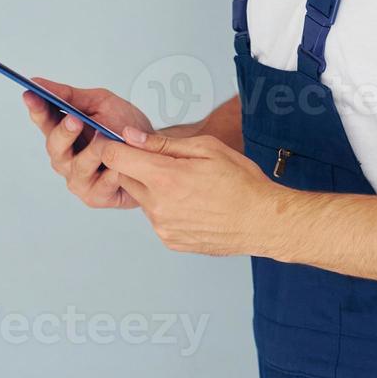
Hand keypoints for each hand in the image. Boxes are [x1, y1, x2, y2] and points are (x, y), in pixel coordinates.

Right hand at [23, 79, 154, 209]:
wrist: (154, 152)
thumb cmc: (125, 128)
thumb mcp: (101, 103)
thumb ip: (71, 95)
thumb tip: (39, 83)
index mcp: (63, 133)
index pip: (44, 120)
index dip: (36, 108)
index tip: (31, 94)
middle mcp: (66, 158)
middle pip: (55, 146)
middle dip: (64, 132)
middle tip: (74, 119)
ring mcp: (78, 178)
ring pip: (79, 166)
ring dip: (95, 151)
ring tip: (108, 139)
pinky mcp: (95, 196)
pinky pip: (101, 184)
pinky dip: (112, 173)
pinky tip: (119, 165)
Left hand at [101, 128, 280, 255]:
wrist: (262, 221)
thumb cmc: (242, 182)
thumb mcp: (206, 148)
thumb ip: (163, 143)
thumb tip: (131, 136)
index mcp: (164, 178)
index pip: (114, 157)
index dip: (115, 144)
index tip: (123, 141)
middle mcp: (157, 206)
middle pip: (125, 178)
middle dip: (137, 166)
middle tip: (168, 162)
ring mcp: (162, 227)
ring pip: (141, 199)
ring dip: (153, 188)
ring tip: (187, 185)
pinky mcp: (170, 241)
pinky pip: (156, 218)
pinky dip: (166, 208)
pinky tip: (192, 203)